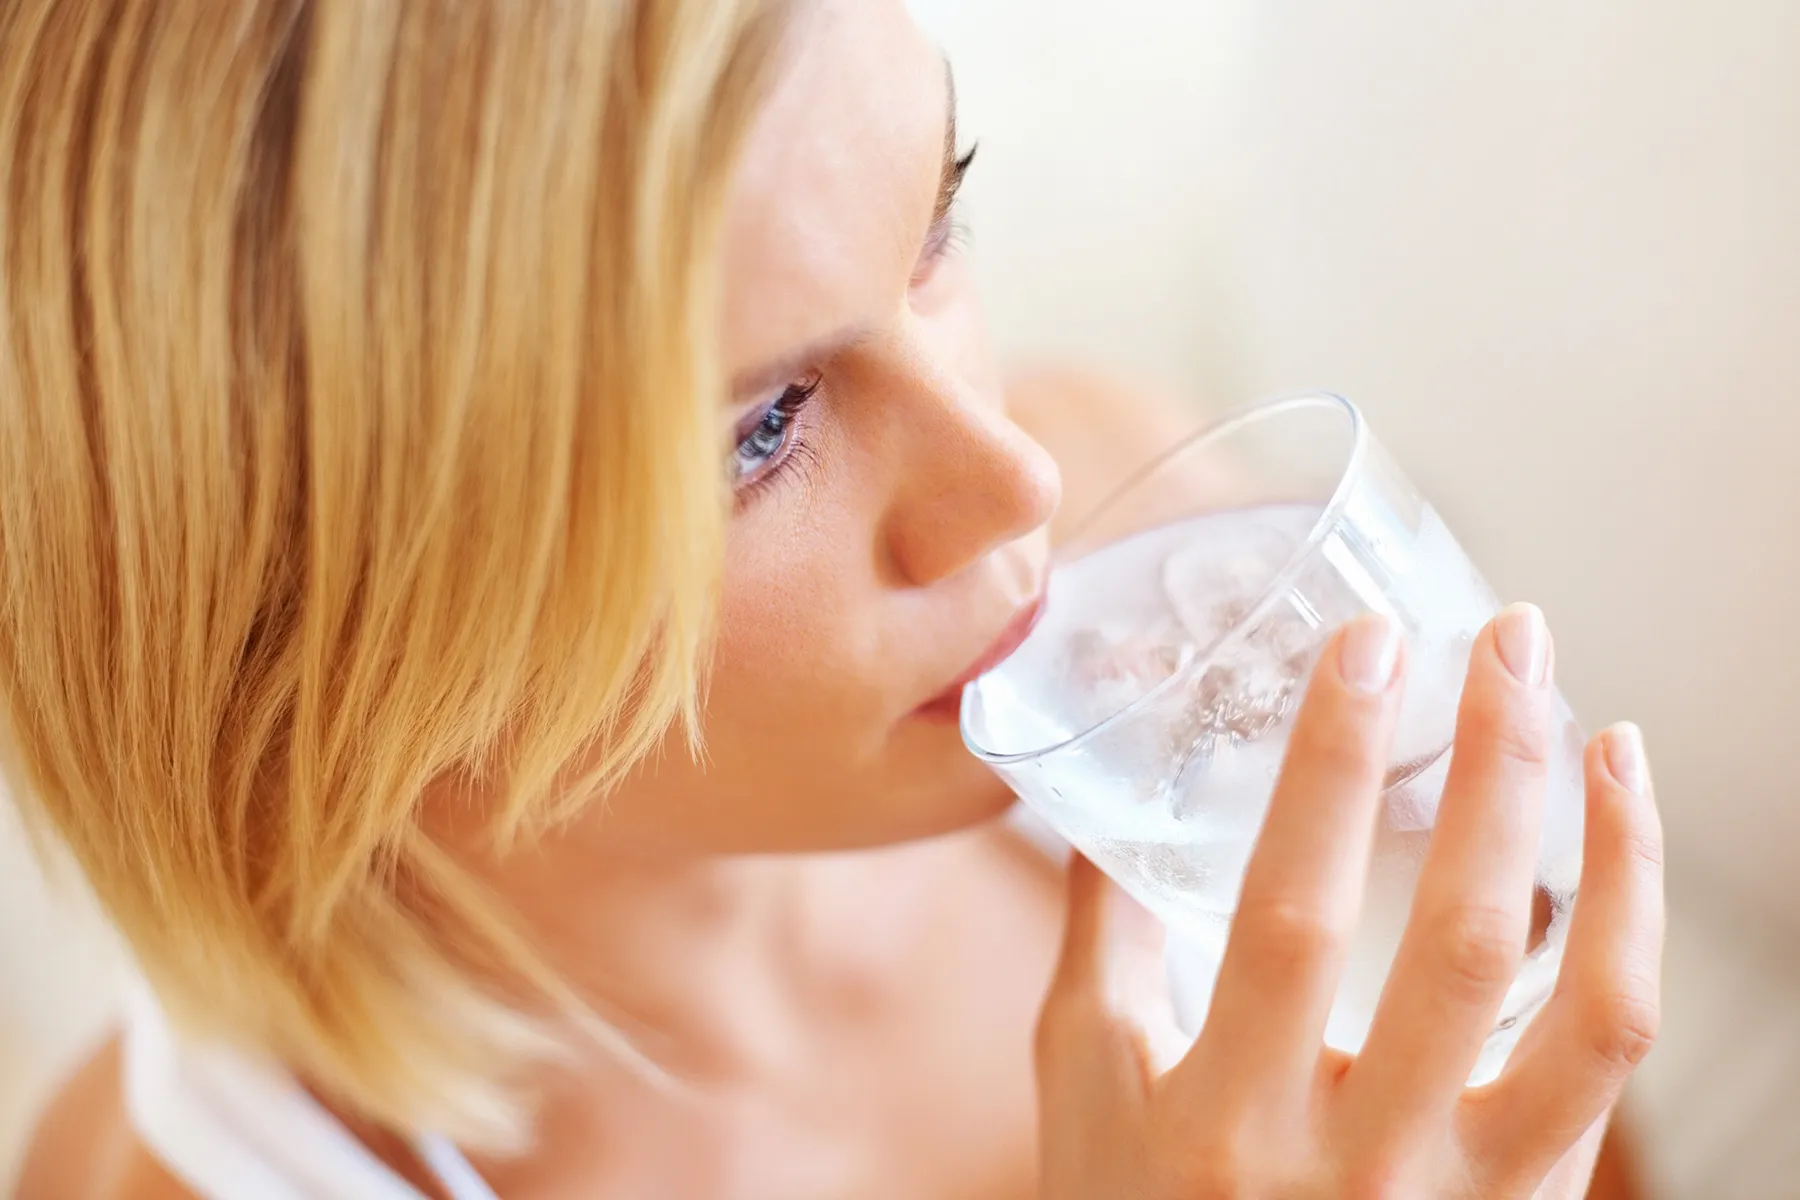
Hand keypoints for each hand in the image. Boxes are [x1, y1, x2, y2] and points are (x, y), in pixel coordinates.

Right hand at [1033, 606, 1663, 1197]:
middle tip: (1510, 641)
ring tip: (1605, 734)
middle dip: (1496, 769)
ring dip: (1612, 856)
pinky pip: (1606, 1068)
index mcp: (1221, 1126)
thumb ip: (1101, 941)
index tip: (1366, 648)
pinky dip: (1626, 941)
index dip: (1330, 772)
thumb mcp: (1082, 1093)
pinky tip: (1613, 854)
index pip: (1288, 919)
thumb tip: (1107, 792)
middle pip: (1460, 945)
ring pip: (1586, 1016)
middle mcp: (1357, 1170)